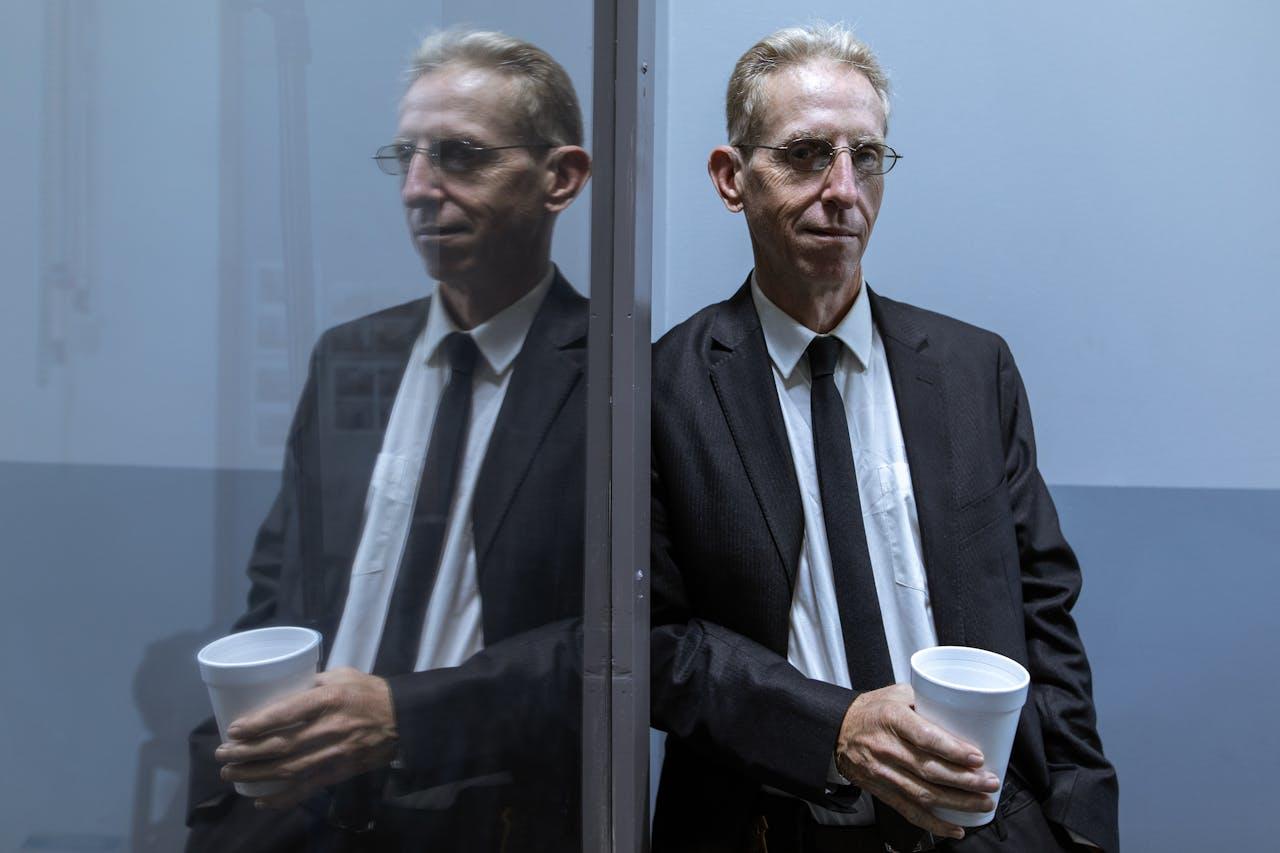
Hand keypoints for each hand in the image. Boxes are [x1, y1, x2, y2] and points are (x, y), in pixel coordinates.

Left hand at [215, 667, 399, 807]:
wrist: (403, 719)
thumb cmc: (368, 691)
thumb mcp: (342, 675)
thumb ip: (312, 681)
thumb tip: (281, 688)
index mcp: (329, 699)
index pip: (288, 713)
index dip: (258, 724)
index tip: (234, 729)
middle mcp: (329, 728)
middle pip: (282, 746)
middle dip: (247, 753)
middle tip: (222, 754)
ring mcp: (334, 753)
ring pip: (289, 769)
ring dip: (256, 774)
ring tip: (231, 773)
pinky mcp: (339, 771)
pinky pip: (307, 788)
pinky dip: (282, 797)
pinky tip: (260, 799)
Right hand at [833, 684, 999, 839]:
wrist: (836, 729)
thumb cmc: (871, 710)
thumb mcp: (895, 693)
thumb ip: (926, 699)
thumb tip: (963, 707)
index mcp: (891, 718)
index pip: (924, 737)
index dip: (952, 750)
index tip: (977, 758)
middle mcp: (886, 747)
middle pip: (930, 771)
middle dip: (965, 781)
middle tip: (990, 783)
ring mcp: (882, 772)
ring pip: (924, 794)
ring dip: (957, 803)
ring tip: (982, 803)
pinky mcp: (881, 790)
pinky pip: (909, 811)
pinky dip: (934, 824)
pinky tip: (955, 829)